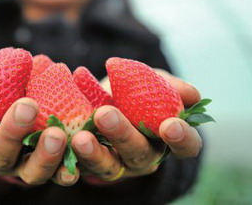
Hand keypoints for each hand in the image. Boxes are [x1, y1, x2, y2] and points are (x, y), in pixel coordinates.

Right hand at [0, 64, 76, 186]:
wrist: (34, 104)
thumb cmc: (1, 93)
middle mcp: (0, 158)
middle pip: (0, 155)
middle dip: (12, 132)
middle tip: (27, 106)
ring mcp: (28, 167)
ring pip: (33, 172)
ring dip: (45, 155)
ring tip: (57, 133)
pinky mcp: (56, 168)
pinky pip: (63, 173)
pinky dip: (71, 168)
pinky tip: (80, 152)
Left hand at [72, 70, 202, 183]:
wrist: (100, 98)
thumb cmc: (135, 91)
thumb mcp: (153, 83)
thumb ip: (171, 87)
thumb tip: (192, 94)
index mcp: (166, 139)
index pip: (185, 146)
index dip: (182, 138)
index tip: (170, 124)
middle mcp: (143, 157)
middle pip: (139, 153)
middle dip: (123, 135)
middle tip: (105, 114)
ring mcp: (115, 165)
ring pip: (108, 167)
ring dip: (94, 152)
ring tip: (80, 137)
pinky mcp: (87, 166)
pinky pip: (79, 168)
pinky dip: (67, 162)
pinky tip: (60, 145)